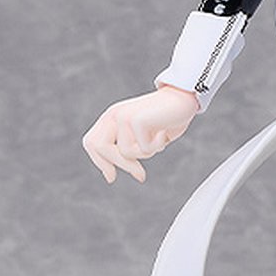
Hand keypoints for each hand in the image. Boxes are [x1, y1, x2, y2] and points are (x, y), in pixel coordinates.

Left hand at [82, 85, 198, 184]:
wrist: (183, 97)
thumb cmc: (165, 119)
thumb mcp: (140, 136)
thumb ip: (125, 149)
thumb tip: (109, 176)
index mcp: (111, 117)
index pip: (91, 142)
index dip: (99, 162)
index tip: (111, 178)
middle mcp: (114, 115)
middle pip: (100, 148)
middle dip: (120, 164)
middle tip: (140, 175)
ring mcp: (124, 116)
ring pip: (126, 153)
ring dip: (146, 154)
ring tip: (158, 140)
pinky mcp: (136, 120)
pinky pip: (143, 149)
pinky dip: (157, 146)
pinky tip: (164, 132)